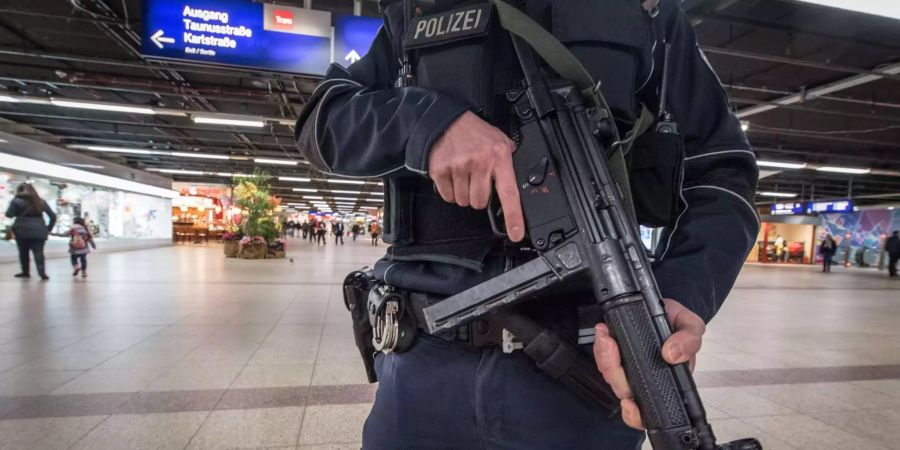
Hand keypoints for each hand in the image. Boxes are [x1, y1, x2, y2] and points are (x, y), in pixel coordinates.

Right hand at [428, 111, 524, 241]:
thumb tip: (517, 182)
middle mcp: (480, 163)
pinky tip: (452, 175)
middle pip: (480, 202)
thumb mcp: (499, 140)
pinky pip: (448, 197)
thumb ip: (508, 160)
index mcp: (499, 157)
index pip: (509, 193)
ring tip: (463, 173)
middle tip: (476, 179)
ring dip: (463, 193)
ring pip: (463, 201)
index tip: (516, 233)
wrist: (446, 120)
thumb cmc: (475, 132)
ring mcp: (459, 167)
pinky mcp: (441, 171)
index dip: (513, 217)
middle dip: (478, 196)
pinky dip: (450, 191)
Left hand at [593, 299, 704, 429]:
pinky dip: (600, 347)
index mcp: (667, 381)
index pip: (650, 411)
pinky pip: (603, 359)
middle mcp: (646, 380)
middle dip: (613, 372)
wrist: (664, 306)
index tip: (629, 402)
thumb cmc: (679, 323)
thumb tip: (672, 355)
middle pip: (624, 391)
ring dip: (604, 357)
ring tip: (606, 337)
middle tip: (611, 346)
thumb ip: (689, 341)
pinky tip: (604, 333)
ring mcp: (629, 368)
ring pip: (610, 375)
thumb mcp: (691, 327)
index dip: (636, 414)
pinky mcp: (616, 355)